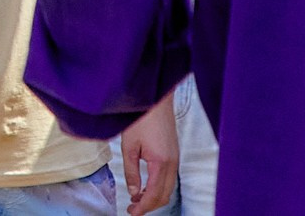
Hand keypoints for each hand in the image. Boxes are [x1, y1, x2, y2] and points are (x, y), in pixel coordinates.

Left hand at [118, 97, 179, 215]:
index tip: (131, 213)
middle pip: (164, 196)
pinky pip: (169, 179)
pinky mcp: (173, 154)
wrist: (155, 99)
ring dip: (154, 197)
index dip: (143, 208)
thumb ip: (131, 172)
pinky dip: (158, 187)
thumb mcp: (129, 147)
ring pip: (168, 189)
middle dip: (149, 206)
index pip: (154, 195)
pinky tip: (145, 185)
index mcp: (161, 163)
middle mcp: (172, 163)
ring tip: (136, 199)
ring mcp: (175, 159)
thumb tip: (134, 192)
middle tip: (132, 209)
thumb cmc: (141, 118)